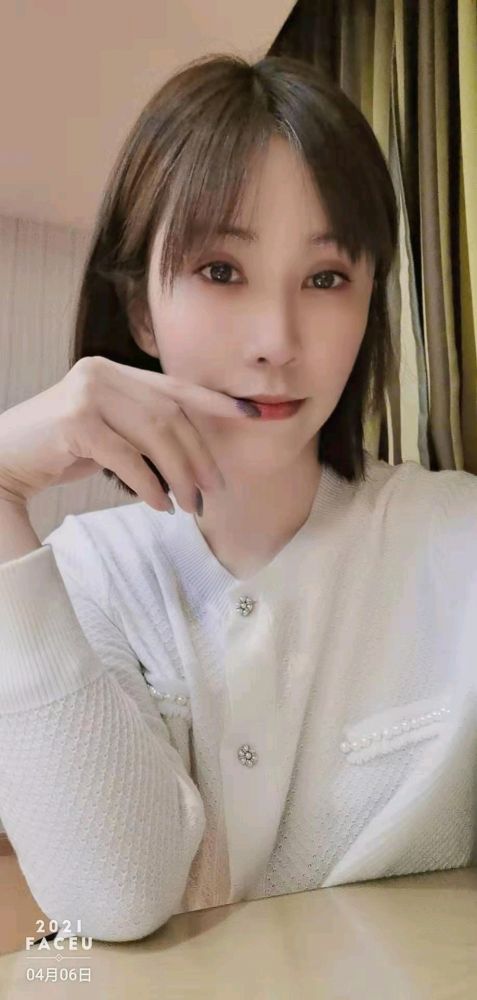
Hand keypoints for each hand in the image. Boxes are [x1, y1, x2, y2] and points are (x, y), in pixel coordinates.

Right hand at [0, 356, 254, 512]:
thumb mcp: (108, 431)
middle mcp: (102, 372)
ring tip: (191, 505)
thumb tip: (192, 453)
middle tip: (215, 489)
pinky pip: (127, 457)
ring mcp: (87, 393)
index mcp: (114, 370)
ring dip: (180, 474)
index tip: (254, 414)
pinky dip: (149, 484)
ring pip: (154, 434)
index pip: (175, 386)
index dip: (217, 402)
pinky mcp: (75, 421)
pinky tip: (159, 505)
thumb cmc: (59, 449)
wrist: (4, 460)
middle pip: (171, 414)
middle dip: (199, 455)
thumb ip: (142, 427)